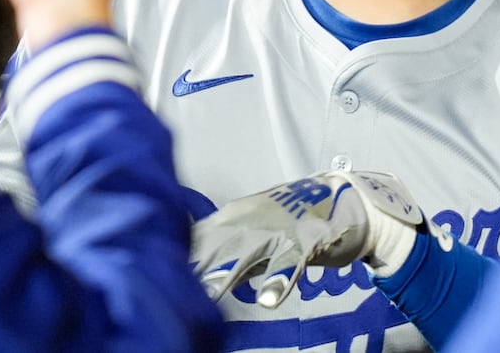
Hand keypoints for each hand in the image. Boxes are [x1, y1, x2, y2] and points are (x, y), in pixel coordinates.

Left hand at [190, 170, 431, 308]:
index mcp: (236, 216)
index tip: (153, 268)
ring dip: (227, 271)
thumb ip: (225, 246)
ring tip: (208, 293)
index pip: (199, 234)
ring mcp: (280, 228)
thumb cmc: (295, 219)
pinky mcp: (307, 238)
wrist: (346, 199)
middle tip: (170, 283)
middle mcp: (253, 219)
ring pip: (249, 252)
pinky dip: (280, 279)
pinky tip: (269, 300)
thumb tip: (190, 266)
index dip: (178, 252)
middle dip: (193, 264)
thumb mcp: (254, 229)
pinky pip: (291, 261)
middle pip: (216, 244)